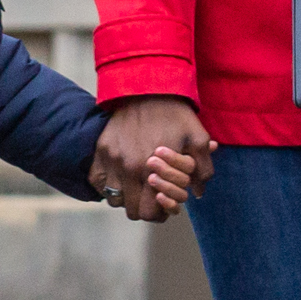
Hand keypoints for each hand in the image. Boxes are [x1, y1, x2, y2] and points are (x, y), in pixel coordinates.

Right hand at [93, 95, 214, 220]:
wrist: (146, 87)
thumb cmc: (175, 113)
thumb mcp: (197, 138)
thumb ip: (202, 170)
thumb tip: (197, 193)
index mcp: (151, 169)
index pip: (150, 212)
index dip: (160, 212)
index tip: (166, 203)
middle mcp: (127, 168)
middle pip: (132, 210)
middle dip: (145, 207)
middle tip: (154, 196)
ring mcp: (110, 160)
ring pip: (114, 199)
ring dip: (127, 197)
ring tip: (139, 185)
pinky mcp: (100, 150)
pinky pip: (99, 182)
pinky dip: (109, 185)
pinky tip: (123, 175)